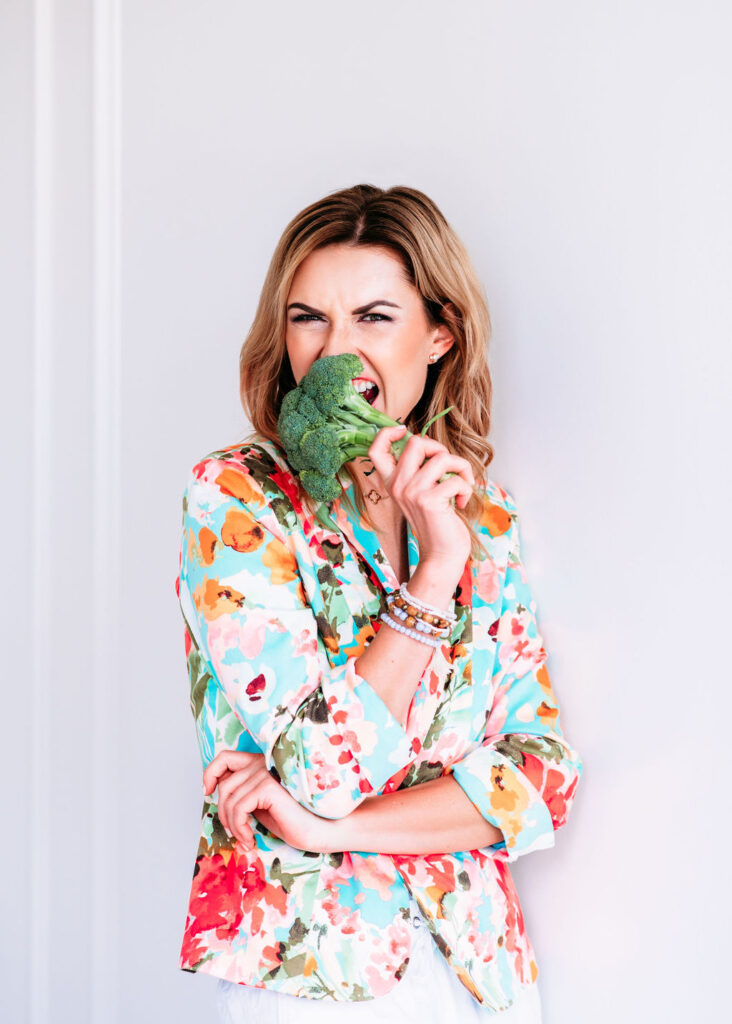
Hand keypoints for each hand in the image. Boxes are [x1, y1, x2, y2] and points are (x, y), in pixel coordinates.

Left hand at [202, 750, 335, 852]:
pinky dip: (239, 828)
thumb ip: (244, 794)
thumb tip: (216, 794)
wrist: (323, 829)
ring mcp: (266, 772)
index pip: (226, 757)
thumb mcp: (262, 805)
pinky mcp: (268, 786)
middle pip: (224, 784)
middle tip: (237, 833)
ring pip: (228, 799)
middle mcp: (263, 763)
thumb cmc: (296, 820)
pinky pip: (238, 809)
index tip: (207, 792)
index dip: (211, 772)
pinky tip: (250, 840)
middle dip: (224, 813)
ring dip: (233, 826)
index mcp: (262, 763)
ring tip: (246, 839)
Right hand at [368, 425, 474, 569]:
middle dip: (441, 449)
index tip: (402, 430)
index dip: (387, 433)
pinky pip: (456, 479)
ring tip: (463, 486)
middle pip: (416, 442)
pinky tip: (461, 503)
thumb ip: (420, 471)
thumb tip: (430, 445)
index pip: (376, 450)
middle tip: (449, 469)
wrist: (442, 555)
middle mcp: (397, 485)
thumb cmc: (438, 523)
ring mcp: (411, 492)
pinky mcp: (429, 501)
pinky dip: (467, 488)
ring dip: (462, 469)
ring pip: (442, 457)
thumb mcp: (422, 493)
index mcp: (392, 482)